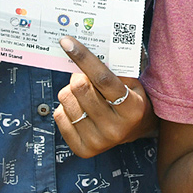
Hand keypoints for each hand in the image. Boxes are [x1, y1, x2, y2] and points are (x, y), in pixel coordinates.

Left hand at [55, 36, 153, 156]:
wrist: (133, 130)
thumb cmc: (130, 98)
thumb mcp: (132, 82)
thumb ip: (113, 69)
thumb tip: (84, 51)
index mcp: (132, 108)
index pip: (103, 79)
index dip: (84, 58)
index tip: (67, 42)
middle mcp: (116, 128)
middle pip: (80, 88)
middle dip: (78, 76)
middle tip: (85, 77)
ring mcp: (98, 142)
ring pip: (66, 100)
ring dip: (70, 92)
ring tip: (84, 95)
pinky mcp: (82, 150)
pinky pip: (59, 115)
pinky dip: (66, 107)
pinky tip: (79, 109)